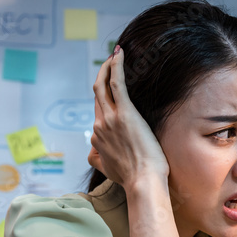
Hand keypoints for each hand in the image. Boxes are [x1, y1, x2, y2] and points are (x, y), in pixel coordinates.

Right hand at [90, 46, 168, 189]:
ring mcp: (110, 118)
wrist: (142, 182)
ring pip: (103, 86)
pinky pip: (116, 84)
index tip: (111, 88)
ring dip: (107, 68)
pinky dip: (115, 67)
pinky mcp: (125, 113)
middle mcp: (99, 125)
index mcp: (97, 138)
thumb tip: (93, 149)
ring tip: (113, 56)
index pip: (98, 113)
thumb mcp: (107, 169)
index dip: (104, 99)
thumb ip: (98, 157)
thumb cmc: (131, 178)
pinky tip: (118, 54)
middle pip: (97, 95)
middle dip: (102, 76)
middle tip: (109, 63)